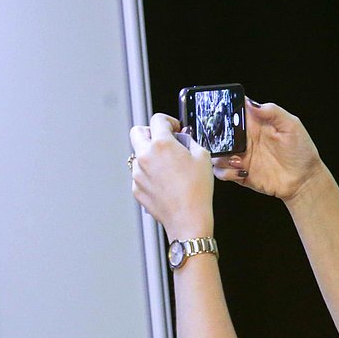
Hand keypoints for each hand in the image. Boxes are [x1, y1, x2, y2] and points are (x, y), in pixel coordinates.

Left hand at [129, 113, 214, 239]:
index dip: (168, 121)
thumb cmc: (197, 191)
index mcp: (161, 144)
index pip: (158, 119)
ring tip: (167, 167)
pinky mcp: (136, 188)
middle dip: (150, 132)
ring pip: (137, 154)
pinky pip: (139, 174)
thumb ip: (190, 141)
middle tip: (163, 140)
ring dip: (150, 155)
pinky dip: (149, 173)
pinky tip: (164, 182)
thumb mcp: (202, 157)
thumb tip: (183, 138)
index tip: (174, 128)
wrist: (188, 218)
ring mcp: (137, 173)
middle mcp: (145, 156)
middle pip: (137, 132)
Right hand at [212, 101, 322, 201]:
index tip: (218, 112)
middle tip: (223, 140)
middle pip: (218, 132)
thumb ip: (272, 111)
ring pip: (215, 152)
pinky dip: (225, 172)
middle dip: (214, 135)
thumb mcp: (291, 126)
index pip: (233, 112)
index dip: (222, 110)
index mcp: (255, 124)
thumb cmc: (301, 152)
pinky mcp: (239, 173)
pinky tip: (241, 171)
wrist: (303, 180)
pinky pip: (221, 172)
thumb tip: (251, 103)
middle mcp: (244, 139)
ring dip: (219, 155)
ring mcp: (240, 157)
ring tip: (236, 159)